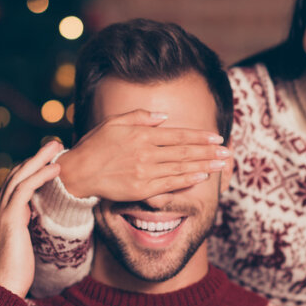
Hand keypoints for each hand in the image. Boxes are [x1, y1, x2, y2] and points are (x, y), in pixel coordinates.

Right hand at [0, 141, 63, 297]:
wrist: (2, 288)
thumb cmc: (14, 273)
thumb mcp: (20, 244)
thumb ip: (23, 227)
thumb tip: (32, 218)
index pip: (14, 184)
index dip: (31, 169)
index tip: (48, 160)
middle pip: (16, 174)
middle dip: (36, 157)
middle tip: (55, 145)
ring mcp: (0, 212)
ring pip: (20, 176)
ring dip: (40, 159)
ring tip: (58, 148)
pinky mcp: (9, 218)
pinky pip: (25, 189)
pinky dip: (41, 176)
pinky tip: (56, 169)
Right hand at [57, 109, 229, 199]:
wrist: (78, 173)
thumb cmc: (95, 145)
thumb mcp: (114, 122)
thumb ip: (140, 116)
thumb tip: (165, 118)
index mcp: (142, 134)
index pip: (179, 134)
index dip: (200, 136)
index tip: (217, 137)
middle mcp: (146, 152)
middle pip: (185, 151)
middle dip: (209, 151)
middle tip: (227, 152)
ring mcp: (145, 172)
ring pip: (181, 167)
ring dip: (205, 165)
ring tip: (221, 164)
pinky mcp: (141, 189)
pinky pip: (170, 184)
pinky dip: (187, 180)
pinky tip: (201, 177)